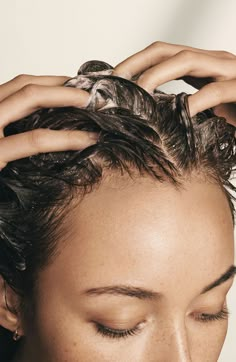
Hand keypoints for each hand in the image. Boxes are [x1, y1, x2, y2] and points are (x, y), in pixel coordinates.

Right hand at [0, 74, 96, 169]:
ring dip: (67, 98)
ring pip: (29, 99)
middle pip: (25, 85)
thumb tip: (50, 126)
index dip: (50, 82)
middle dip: (62, 85)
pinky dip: (64, 137)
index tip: (76, 87)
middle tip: (91, 94)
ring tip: (93, 108)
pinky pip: (33, 140)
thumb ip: (15, 131)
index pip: (18, 85)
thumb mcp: (1, 142)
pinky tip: (85, 140)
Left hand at [113, 41, 235, 126]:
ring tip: (138, 94)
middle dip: (137, 63)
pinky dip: (195, 101)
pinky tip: (180, 113)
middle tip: (116, 83)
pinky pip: (216, 91)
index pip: (162, 53)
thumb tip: (152, 116)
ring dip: (158, 75)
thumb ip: (181, 106)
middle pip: (168, 50)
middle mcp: (212, 61)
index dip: (135, 62)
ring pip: (188, 60)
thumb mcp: (203, 108)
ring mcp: (229, 71)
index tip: (113, 79)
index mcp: (201, 65)